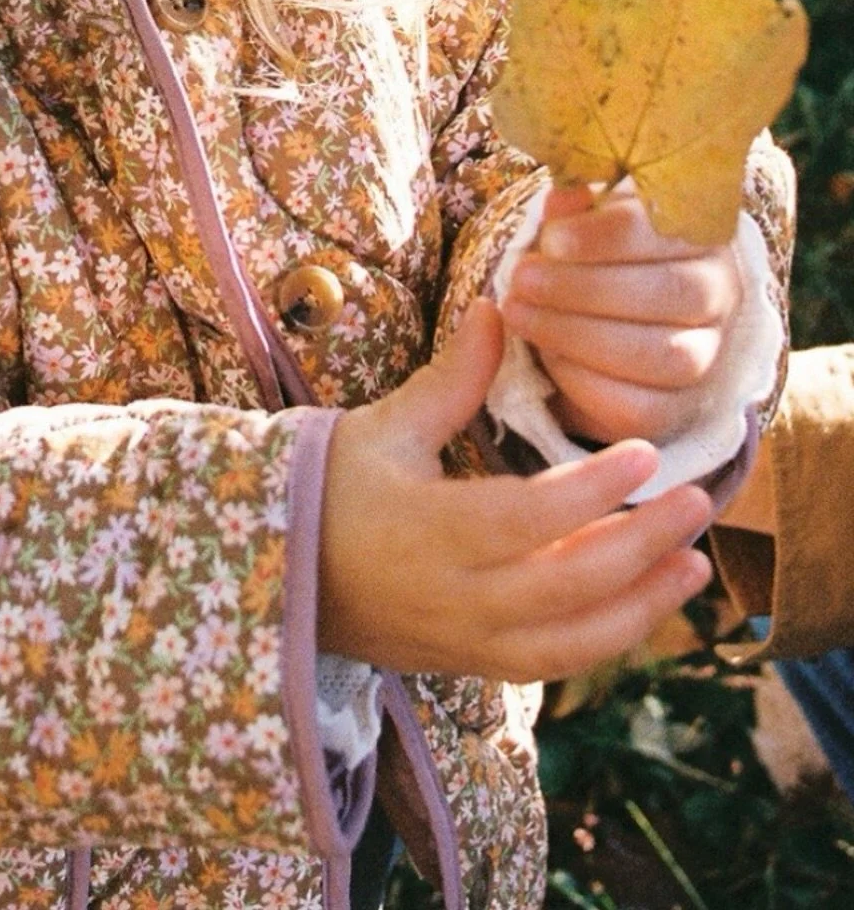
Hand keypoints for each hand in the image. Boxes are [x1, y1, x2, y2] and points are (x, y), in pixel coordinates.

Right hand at [317, 300, 712, 681]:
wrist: (275, 577)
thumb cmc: (327, 490)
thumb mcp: (383, 428)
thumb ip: (451, 378)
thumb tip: (497, 307)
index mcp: (427, 530)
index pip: (528, 517)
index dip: (593, 490)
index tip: (644, 453)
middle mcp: (454, 596)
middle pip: (568, 583)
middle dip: (643, 545)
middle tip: (695, 501)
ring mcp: (465, 640)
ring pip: (572, 639)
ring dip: (642, 604)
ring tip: (694, 565)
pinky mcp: (472, 664)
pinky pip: (554, 663)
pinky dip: (607, 638)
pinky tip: (644, 602)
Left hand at [501, 181, 742, 445]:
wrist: (600, 324)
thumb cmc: (591, 258)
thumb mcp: (579, 224)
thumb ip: (571, 212)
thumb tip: (563, 198)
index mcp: (699, 233)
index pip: (667, 230)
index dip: (607, 235)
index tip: (551, 239)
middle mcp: (718, 293)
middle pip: (672, 293)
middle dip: (585, 288)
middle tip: (521, 281)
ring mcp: (707, 354)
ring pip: (663, 355)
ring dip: (578, 335)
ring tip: (520, 314)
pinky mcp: (678, 407)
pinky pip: (641, 407)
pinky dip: (585, 382)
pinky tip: (547, 356)